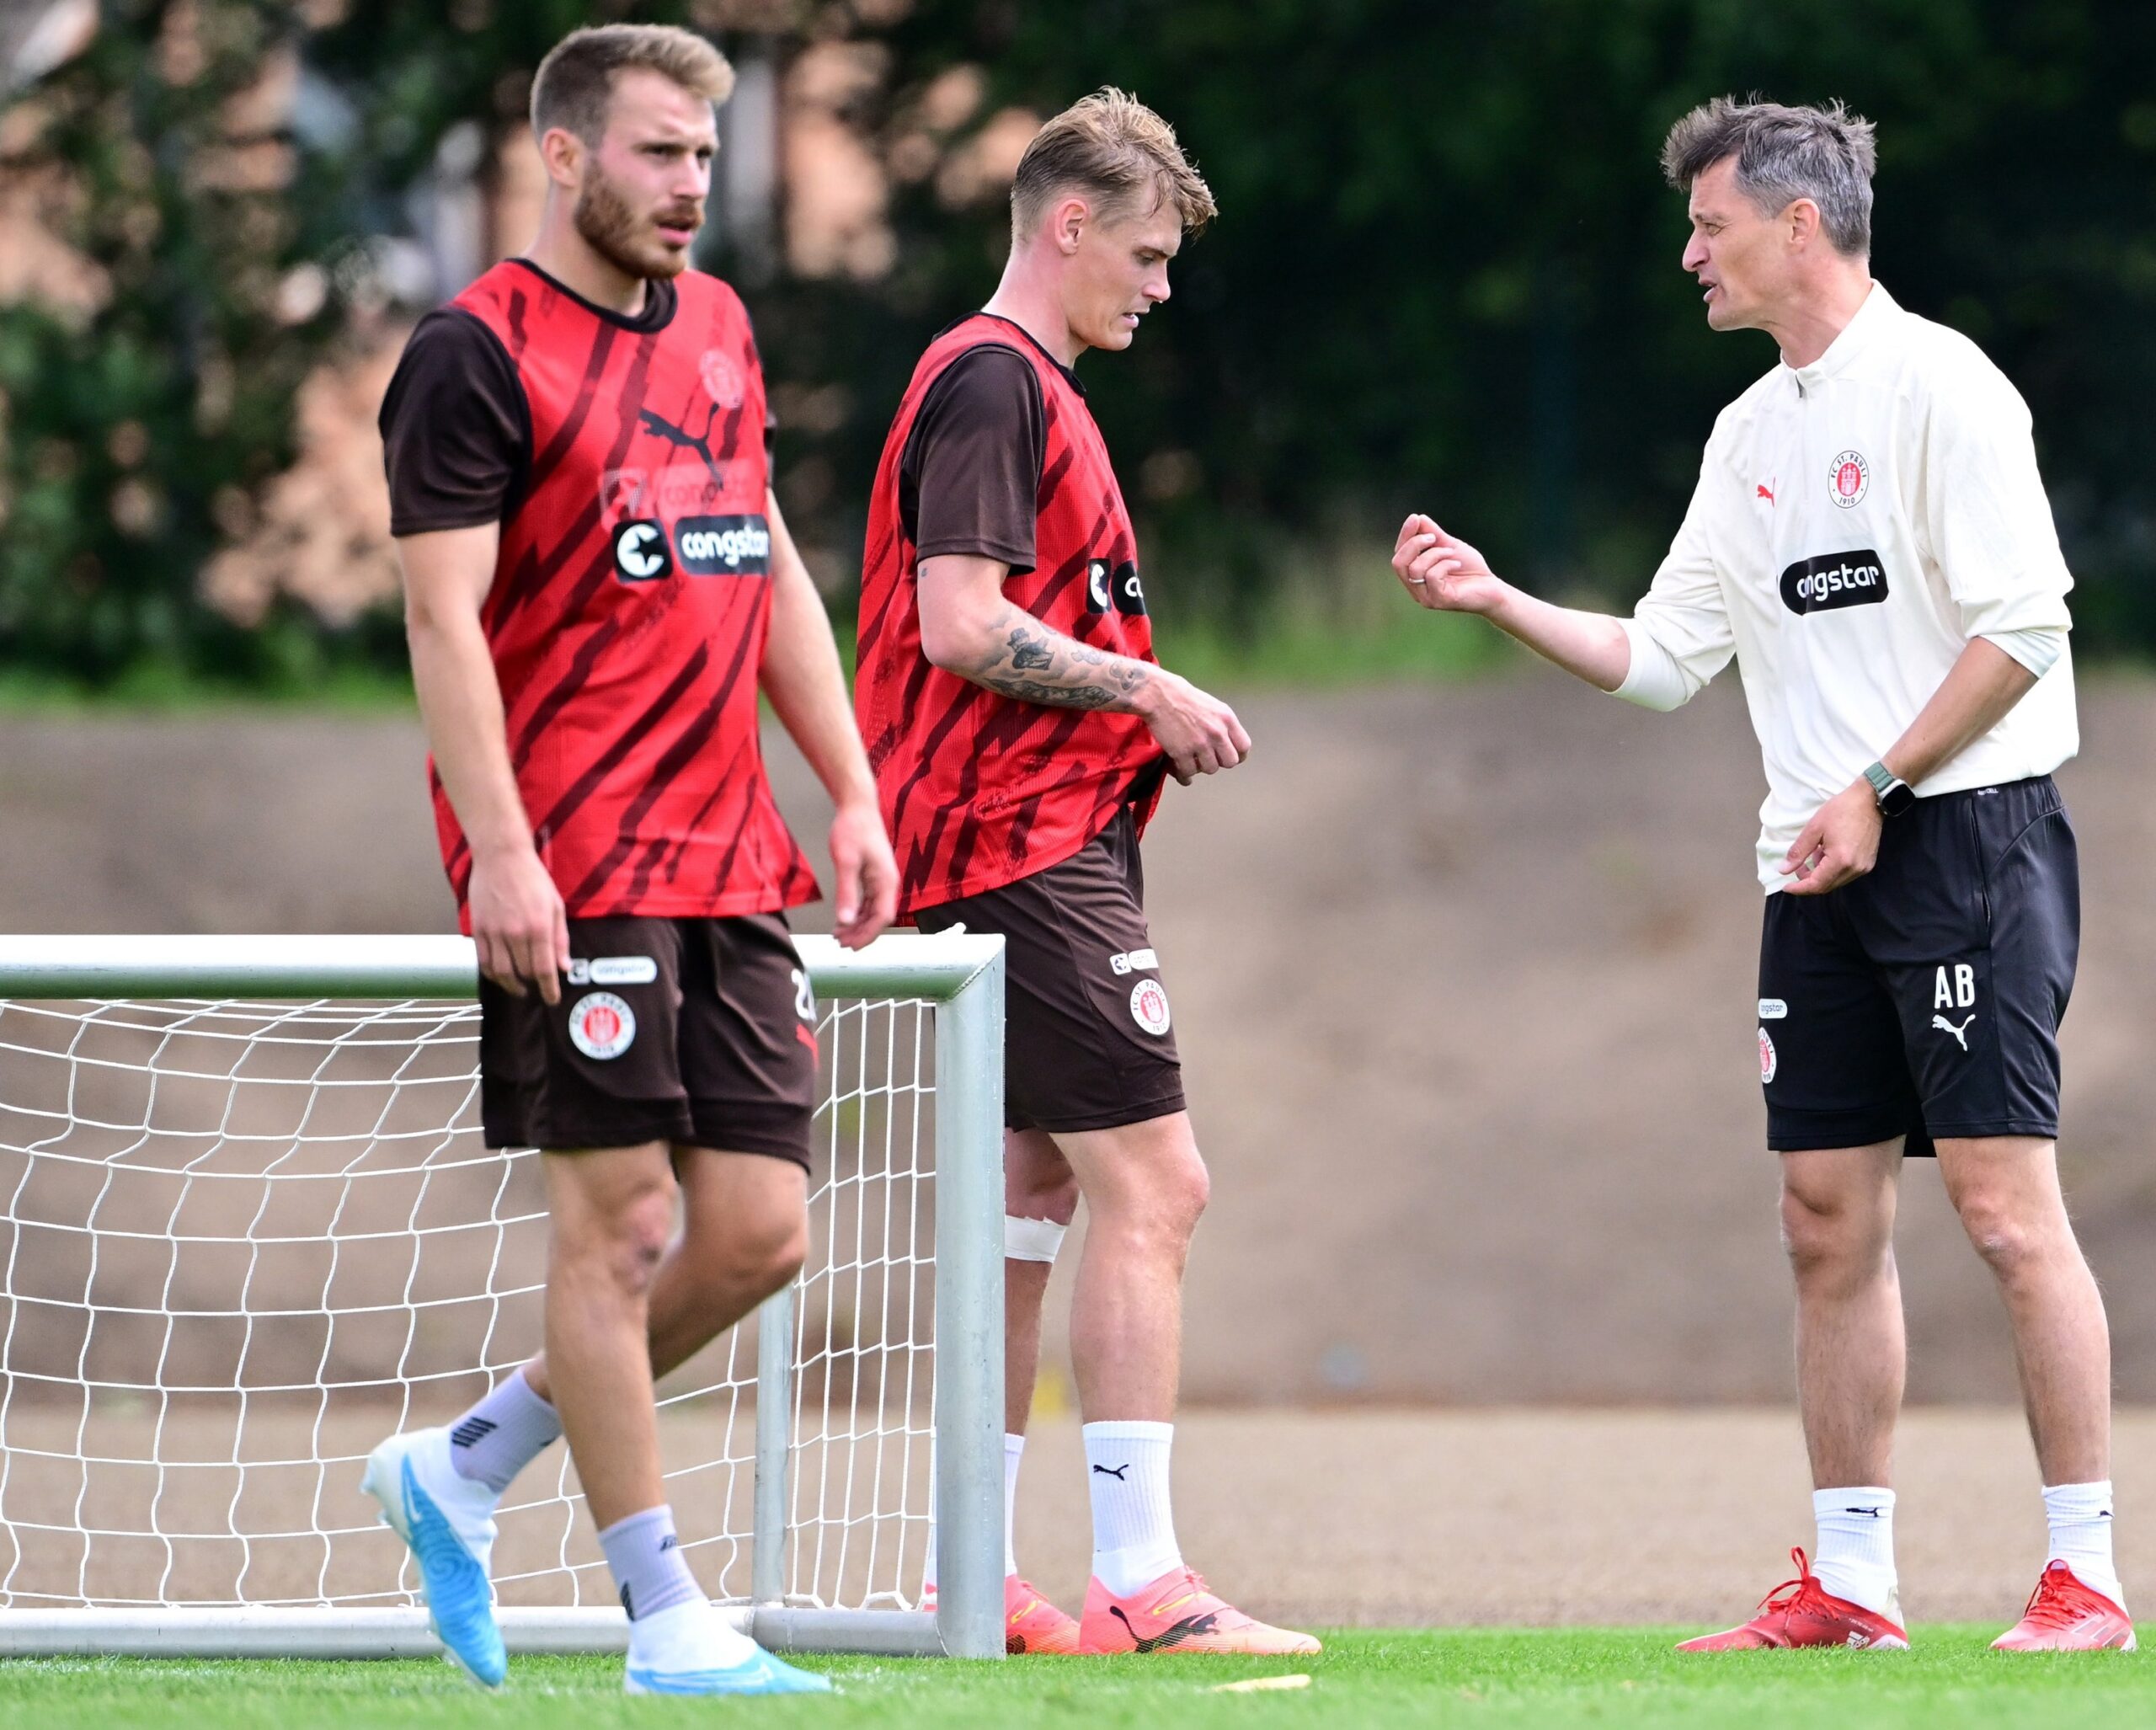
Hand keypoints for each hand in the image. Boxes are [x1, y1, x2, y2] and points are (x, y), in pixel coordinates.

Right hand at [467, 843, 569, 1001]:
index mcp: (540, 927)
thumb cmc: (533, 878)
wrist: (502, 857)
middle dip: (533, 984)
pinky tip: (499, 974)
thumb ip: (560, 939)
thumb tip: (564, 967)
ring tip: (518, 987)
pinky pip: (483, 961)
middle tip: (537, 987)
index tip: (552, 1000)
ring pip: (501, 972)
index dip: (549, 990)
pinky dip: (491, 973)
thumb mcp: (556, 906)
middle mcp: (516, 933)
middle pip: (524, 973)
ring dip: (511, 984)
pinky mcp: (478, 928)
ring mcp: (494, 932)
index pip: (544, 970)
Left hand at [829, 798, 897, 949]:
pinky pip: (869, 901)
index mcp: (886, 881)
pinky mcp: (874, 875)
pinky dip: (858, 912)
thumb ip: (846, 892)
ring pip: (874, 910)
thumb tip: (845, 920)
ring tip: (839, 934)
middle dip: (861, 933)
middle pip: (879, 917)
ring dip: (858, 924)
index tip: (851, 945)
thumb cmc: (853, 829)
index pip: (882, 917)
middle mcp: (888, 883)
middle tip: (840, 943)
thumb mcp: (846, 862)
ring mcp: (882, 879)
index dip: (867, 934)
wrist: (858, 806)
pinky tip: (845, 918)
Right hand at [1136, 670, 1251, 783]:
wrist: (1157, 694)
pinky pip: (1188, 772)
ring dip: (1200, 766)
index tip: (1226, 755)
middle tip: (1208, 758)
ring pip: (1210, 769)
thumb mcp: (1212, 706)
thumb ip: (1222, 724)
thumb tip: (1226, 743)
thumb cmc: (1182, 697)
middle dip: (1219, 762)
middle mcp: (1217, 732)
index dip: (1237, 754)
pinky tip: (1180, 771)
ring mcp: (1200, 744)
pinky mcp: (1182, 752)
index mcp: (1227, 719)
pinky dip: (1184, 774)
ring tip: (1191, 760)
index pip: (1244, 746)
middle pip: (1230, 762)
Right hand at [1391, 514, 1509, 613]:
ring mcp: (1426, 597)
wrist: (1492, 587)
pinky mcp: (1439, 601)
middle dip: (1414, 544)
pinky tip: (1457, 564)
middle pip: (1398, 563)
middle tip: (1434, 536)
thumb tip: (1418, 518)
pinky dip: (1445, 564)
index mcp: (1415, 576)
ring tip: (1451, 552)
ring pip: (1415, 569)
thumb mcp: (1449, 546)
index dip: (1405, 535)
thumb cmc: (1470, 568)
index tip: (1415, 518)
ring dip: (1435, 553)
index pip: (1399, 554)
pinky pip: (1432, 576)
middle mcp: (1416, 589)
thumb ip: (1433, 534)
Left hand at [1780, 780, 1883, 895]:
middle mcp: (1855, 869)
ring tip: (1814, 853)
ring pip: (1836, 881)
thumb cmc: (1841, 810)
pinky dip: (1832, 869)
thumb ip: (1798, 852)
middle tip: (1797, 868)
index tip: (1786, 886)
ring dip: (1820, 874)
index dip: (1799, 888)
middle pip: (1827, 886)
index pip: (1816, 885)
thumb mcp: (1814, 829)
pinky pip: (1845, 874)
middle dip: (1808, 881)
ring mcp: (1864, 867)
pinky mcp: (1868, 862)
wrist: (1869, 799)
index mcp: (1841, 861)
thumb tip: (1784, 870)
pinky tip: (1826, 853)